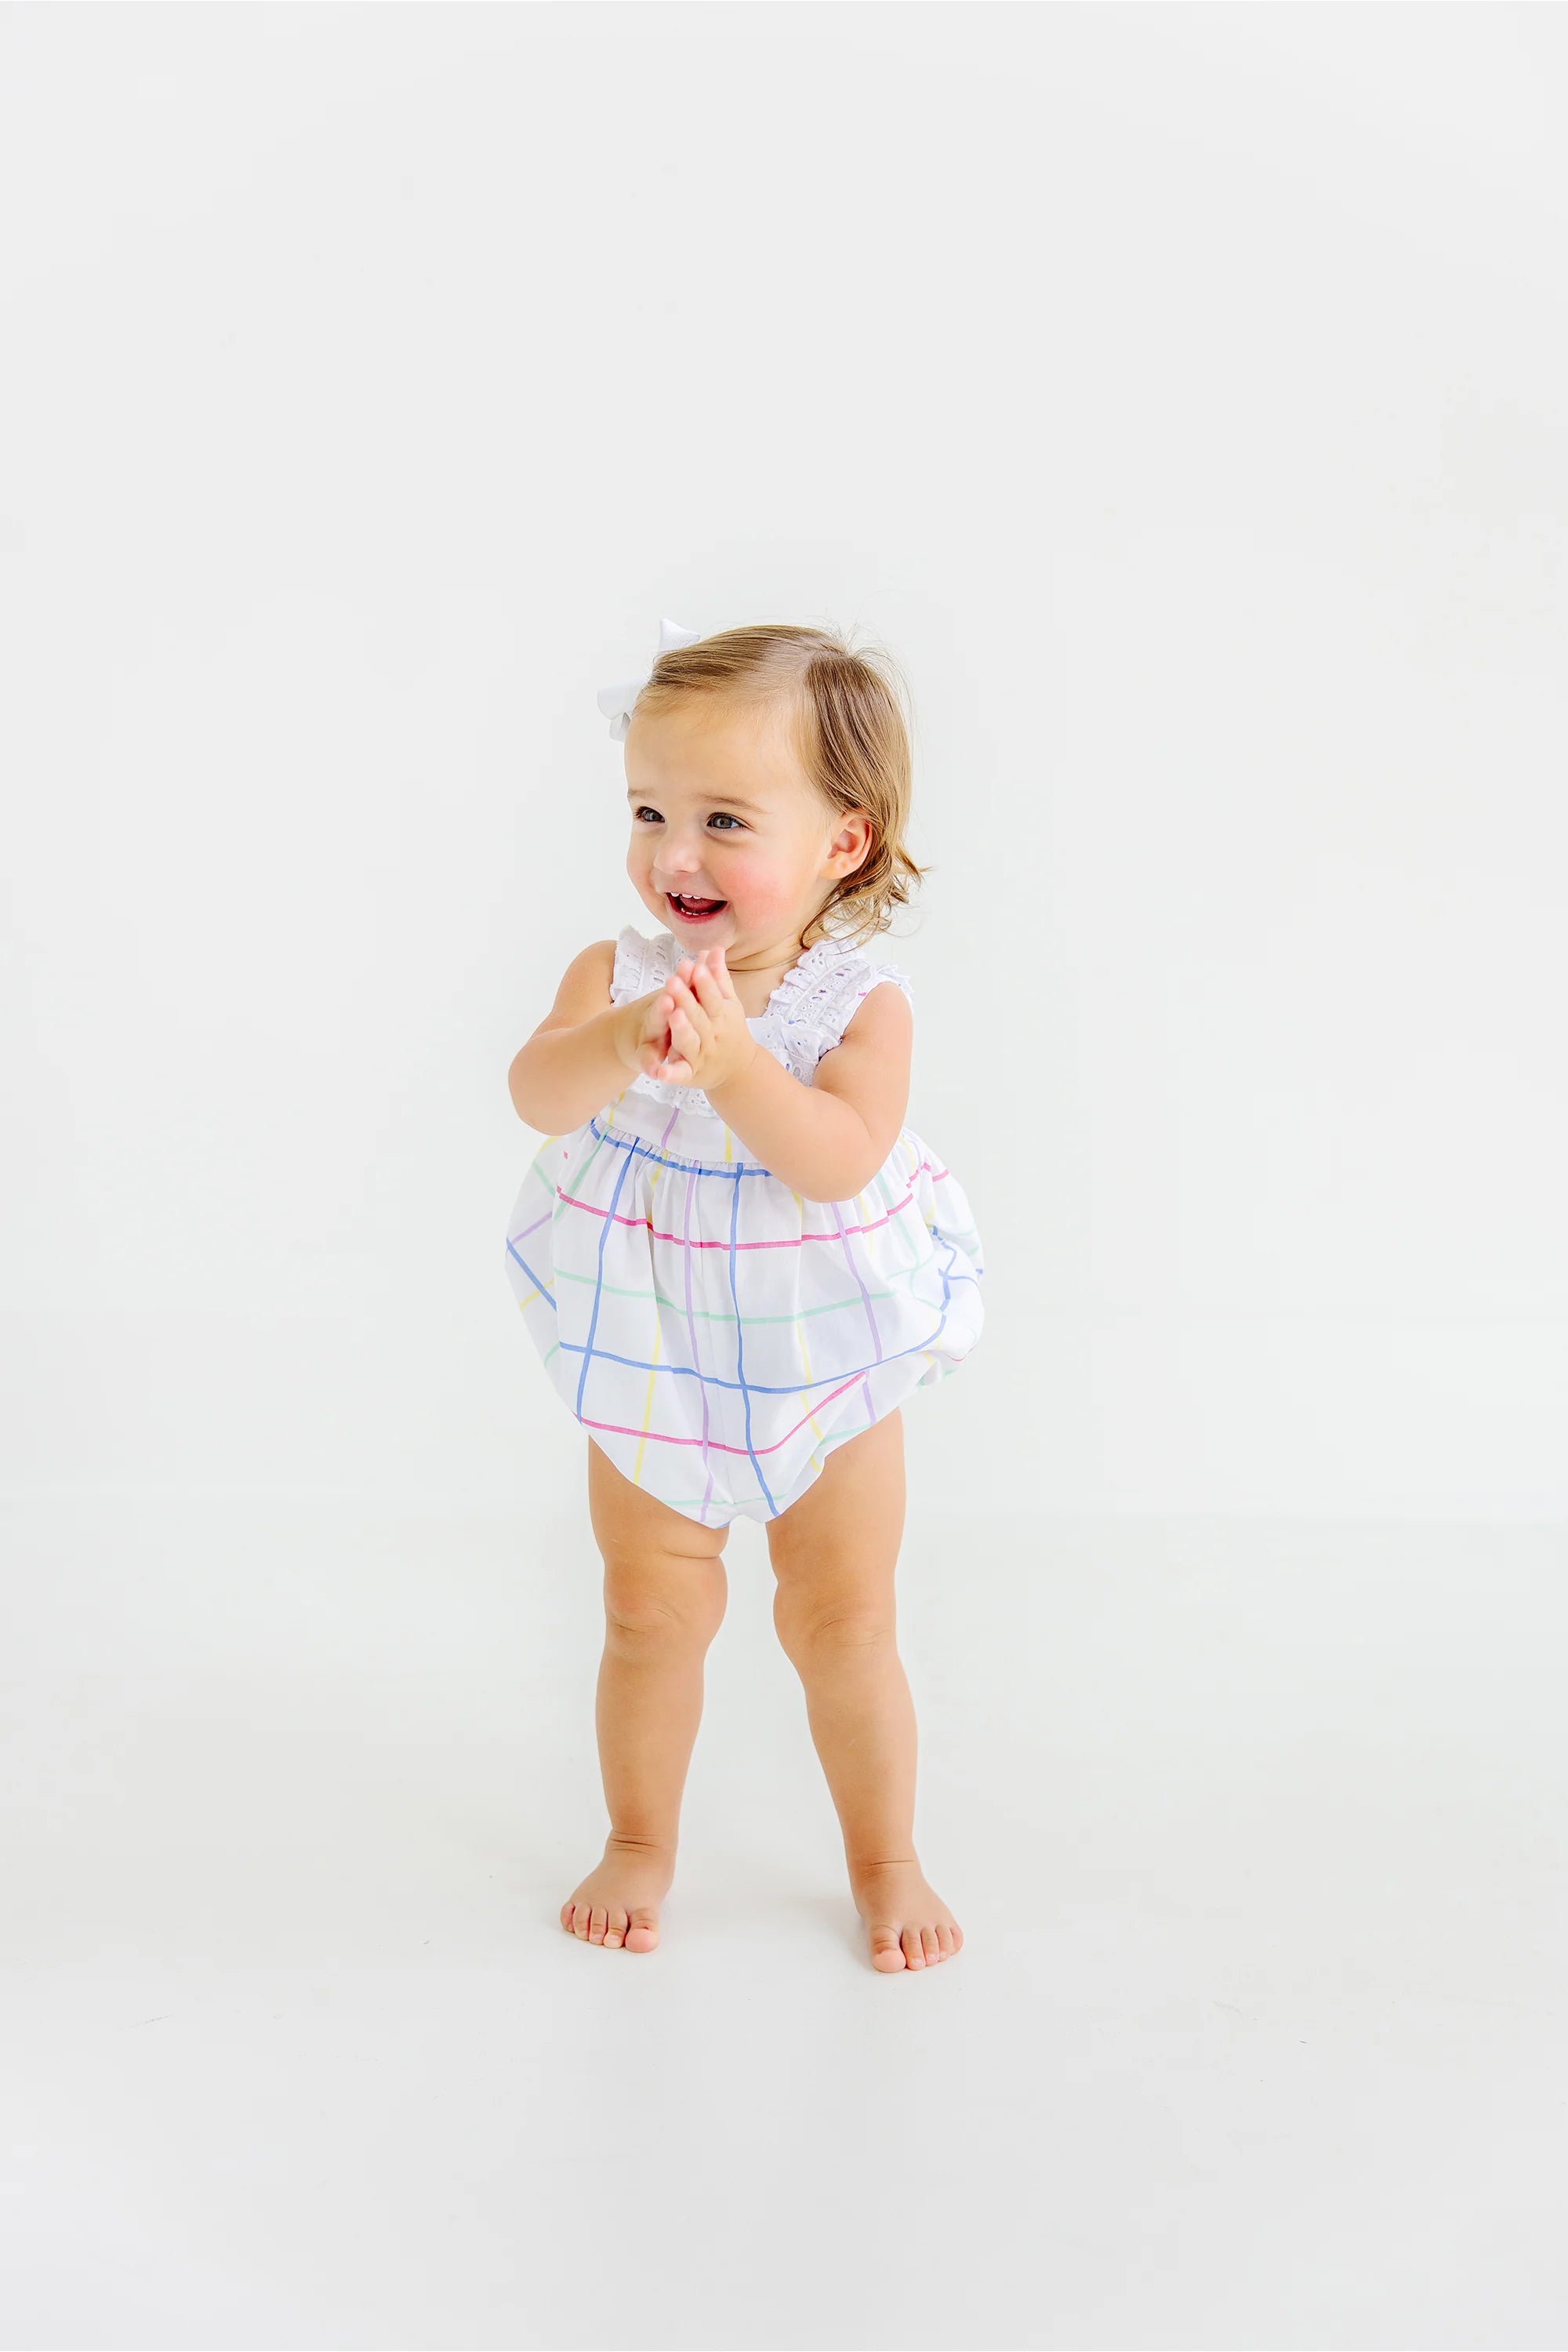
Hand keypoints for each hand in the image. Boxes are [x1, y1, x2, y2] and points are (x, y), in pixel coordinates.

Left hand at [646, 946, 758, 1092]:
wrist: (739, 1071)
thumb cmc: (730, 1030)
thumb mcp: (729, 1004)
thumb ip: (719, 978)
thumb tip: (715, 948)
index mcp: (722, 1016)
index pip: (713, 997)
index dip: (705, 983)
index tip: (696, 966)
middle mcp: (712, 1035)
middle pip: (699, 1017)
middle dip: (686, 999)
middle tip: (673, 981)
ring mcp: (701, 1055)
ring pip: (689, 1042)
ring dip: (682, 1030)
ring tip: (673, 1014)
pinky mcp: (690, 1073)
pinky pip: (680, 1073)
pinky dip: (671, 1074)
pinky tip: (659, 1072)